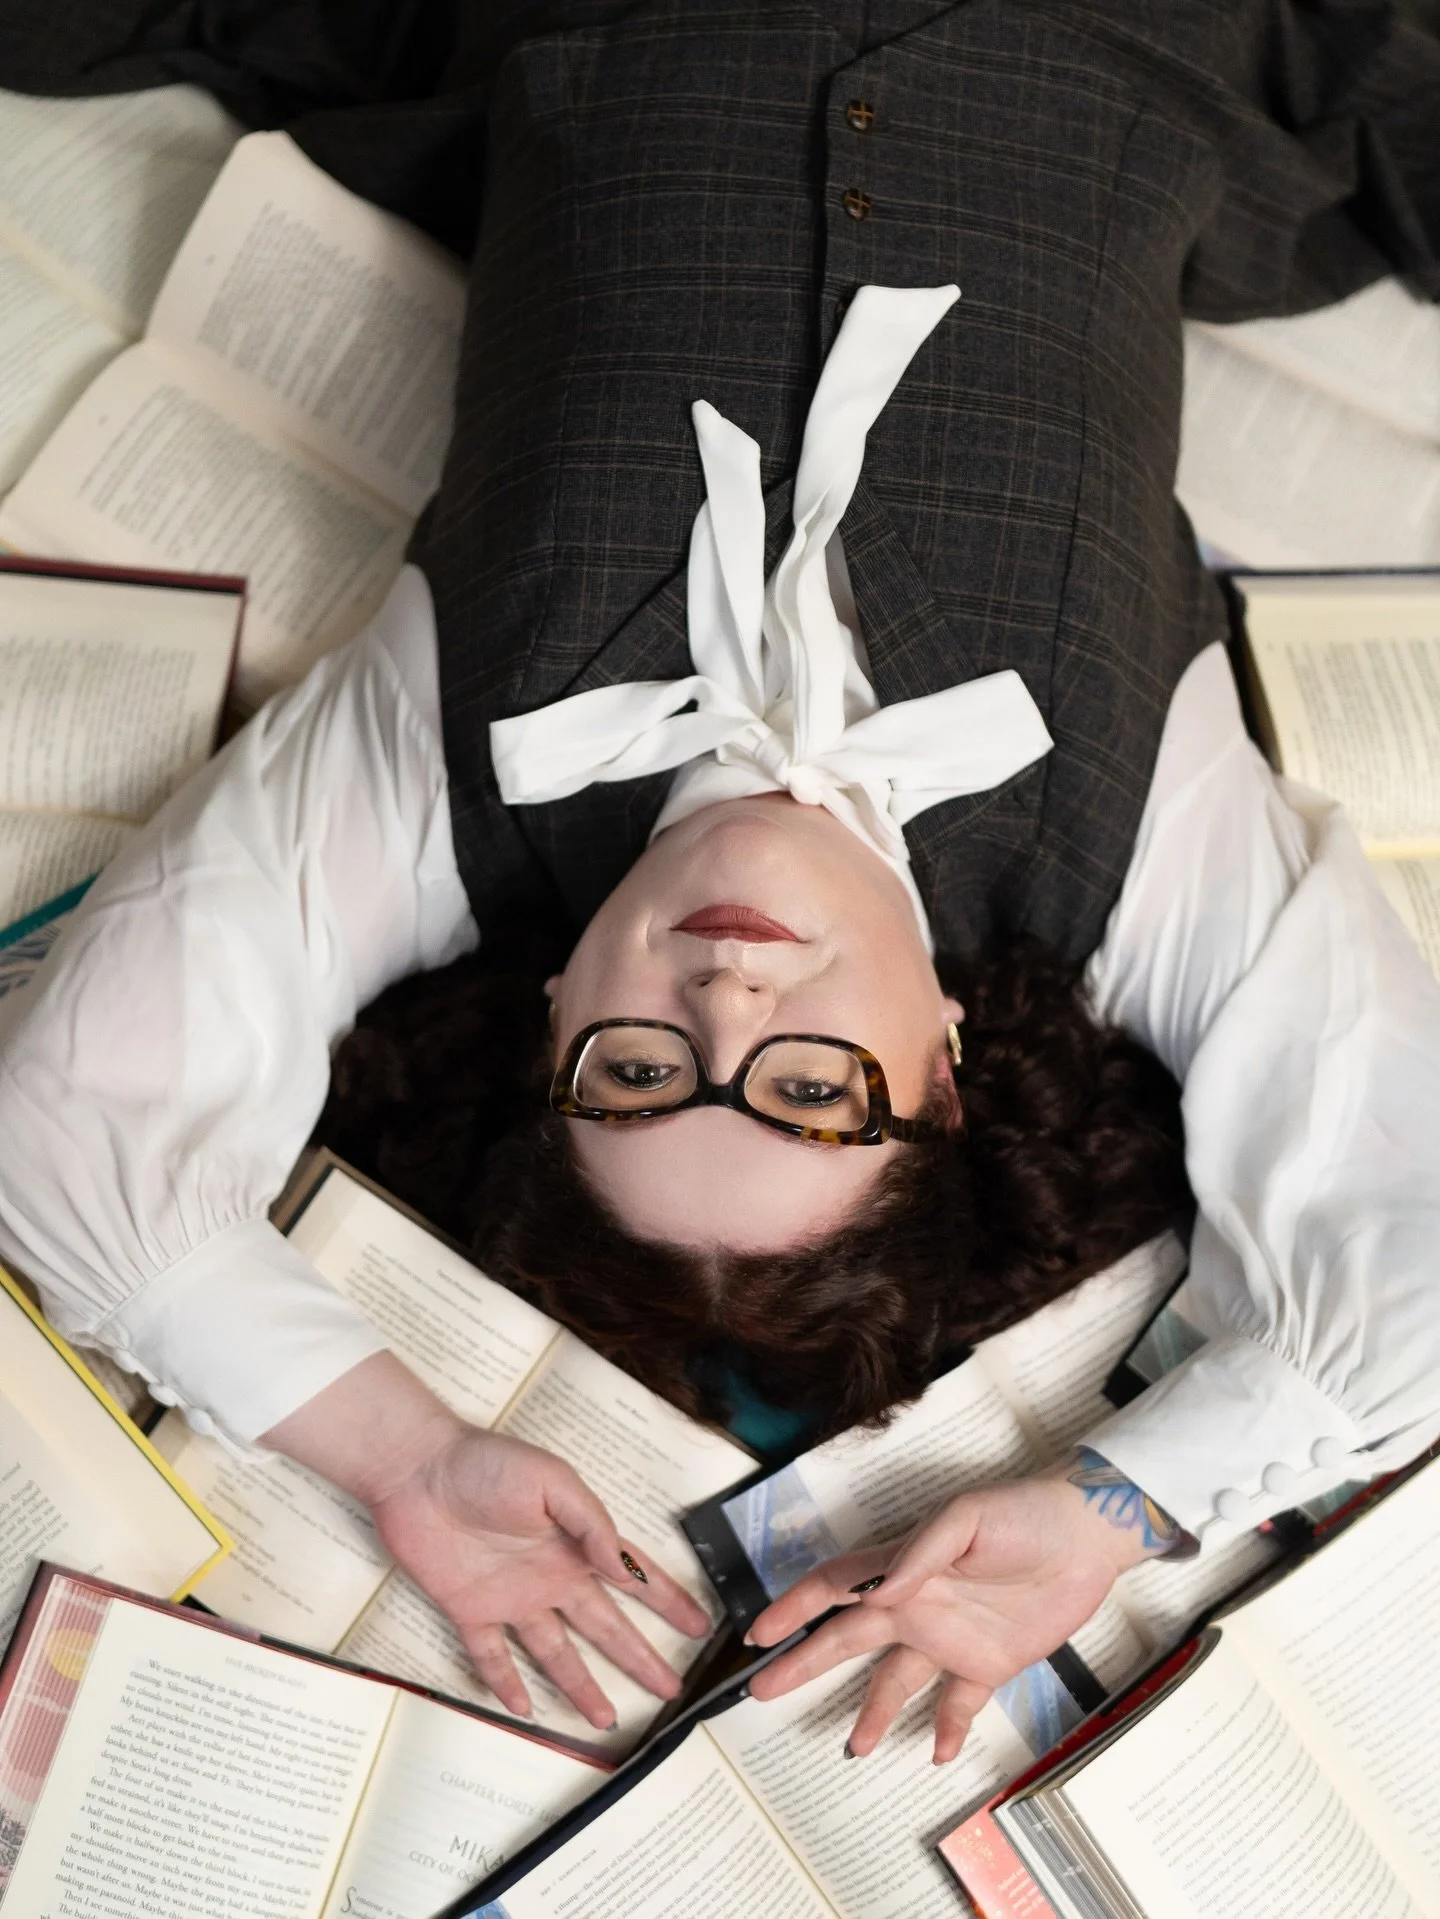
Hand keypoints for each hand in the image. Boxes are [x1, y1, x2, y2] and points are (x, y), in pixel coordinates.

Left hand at [368, 1422, 709, 1727]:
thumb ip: (589, 1523)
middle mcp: (552, 1577)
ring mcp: (512, 1598)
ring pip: (556, 1654)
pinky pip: (492, 1656)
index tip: (701, 1626)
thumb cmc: (487, 1464)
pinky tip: (524, 1710)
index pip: (634, 1578)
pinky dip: (507, 1684)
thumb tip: (620, 1567)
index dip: (668, 1601)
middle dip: (639, 1657)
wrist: (418, 1472)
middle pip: (606, 1627)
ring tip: (607, 1719)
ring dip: (582, 1686)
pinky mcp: (470, 1611)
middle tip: (670, 1690)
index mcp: (576, 1544)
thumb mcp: (552, 1482)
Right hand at [746, 1460, 1167, 1762]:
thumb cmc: (1025, 1513)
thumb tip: (879, 1592)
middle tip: (764, 1690)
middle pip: (847, 1640)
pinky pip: (957, 1702)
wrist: (1088, 1537)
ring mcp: (950, 1637)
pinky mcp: (989, 1662)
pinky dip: (944, 1728)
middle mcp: (917, 1605)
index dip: (794, 1608)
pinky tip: (935, 1752)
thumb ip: (920, 1553)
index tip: (759, 1634)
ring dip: (872, 1713)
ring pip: (895, 1681)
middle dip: (803, 1664)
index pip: (835, 1587)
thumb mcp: (967, 1517)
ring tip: (853, 1748)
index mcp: (903, 1567)